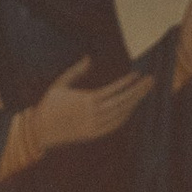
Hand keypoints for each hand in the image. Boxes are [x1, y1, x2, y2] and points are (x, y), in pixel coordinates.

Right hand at [31, 54, 152, 152]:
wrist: (40, 130)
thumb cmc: (49, 104)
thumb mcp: (60, 84)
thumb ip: (76, 71)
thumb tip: (89, 58)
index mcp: (85, 100)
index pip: (113, 90)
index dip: (126, 83)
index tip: (137, 74)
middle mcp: (93, 114)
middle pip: (122, 102)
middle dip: (138, 91)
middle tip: (151, 80)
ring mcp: (94, 126)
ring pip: (121, 114)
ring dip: (135, 102)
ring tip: (145, 91)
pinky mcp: (93, 134)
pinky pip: (115, 125)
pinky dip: (125, 115)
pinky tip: (132, 106)